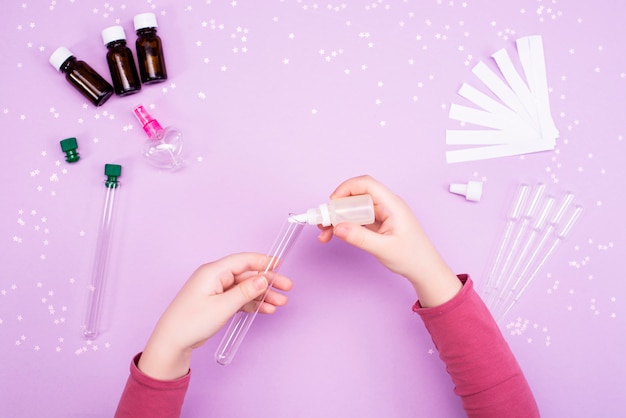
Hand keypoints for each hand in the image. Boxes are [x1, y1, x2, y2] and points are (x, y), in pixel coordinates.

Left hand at [138, 253, 292, 379]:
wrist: (172, 342)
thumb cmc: (191, 322)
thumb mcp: (222, 307)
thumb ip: (245, 292)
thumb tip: (263, 278)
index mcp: (213, 271)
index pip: (243, 260)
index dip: (263, 261)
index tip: (280, 264)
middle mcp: (215, 277)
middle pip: (247, 275)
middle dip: (268, 282)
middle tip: (286, 288)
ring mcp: (215, 290)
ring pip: (245, 288)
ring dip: (263, 295)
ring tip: (280, 303)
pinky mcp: (216, 302)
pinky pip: (239, 298)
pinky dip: (252, 303)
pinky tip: (266, 309)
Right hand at [318, 175, 460, 306]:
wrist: (425, 270)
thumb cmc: (413, 257)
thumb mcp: (384, 249)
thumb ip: (360, 238)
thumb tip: (337, 227)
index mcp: (392, 205)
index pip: (367, 185)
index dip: (346, 189)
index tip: (332, 203)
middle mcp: (386, 205)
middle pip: (356, 196)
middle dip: (337, 207)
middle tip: (323, 221)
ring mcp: (381, 214)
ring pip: (353, 208)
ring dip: (337, 217)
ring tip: (324, 232)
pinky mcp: (377, 223)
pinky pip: (356, 219)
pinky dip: (344, 225)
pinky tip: (333, 234)